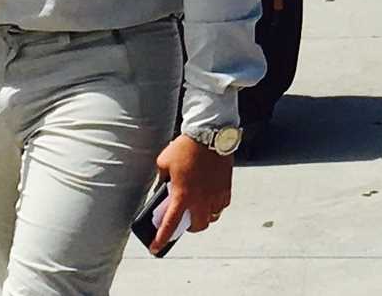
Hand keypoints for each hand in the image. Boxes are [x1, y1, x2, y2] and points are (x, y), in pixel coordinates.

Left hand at [150, 134, 232, 253]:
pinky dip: (216, 206)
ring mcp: (215, 194)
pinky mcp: (226, 186)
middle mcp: (200, 199)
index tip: (156, 248)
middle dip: (189, 228)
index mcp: (182, 195)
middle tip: (183, 221)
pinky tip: (211, 198)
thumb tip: (163, 188)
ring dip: (204, 217)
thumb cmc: (185, 147)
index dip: (161, 239)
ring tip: (198, 209)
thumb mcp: (164, 163)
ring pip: (212, 217)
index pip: (170, 225)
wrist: (209, 133)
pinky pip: (222, 205)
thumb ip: (162, 180)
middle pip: (197, 226)